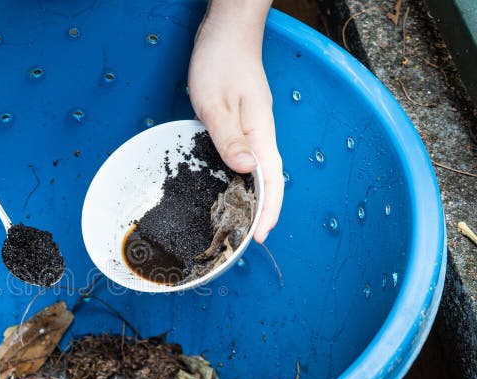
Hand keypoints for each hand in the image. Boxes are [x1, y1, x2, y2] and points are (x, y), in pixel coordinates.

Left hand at [188, 0, 281, 242]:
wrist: (228, 30)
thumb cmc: (220, 61)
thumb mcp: (215, 102)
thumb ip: (228, 138)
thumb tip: (245, 171)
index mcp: (260, 133)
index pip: (271, 181)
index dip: (268, 211)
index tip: (258, 237)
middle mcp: (261, 135)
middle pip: (269, 181)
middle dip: (261, 212)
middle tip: (243, 239)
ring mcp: (254, 129)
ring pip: (259, 171)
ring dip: (252, 198)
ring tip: (238, 222)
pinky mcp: (244, 124)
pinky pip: (247, 158)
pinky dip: (242, 179)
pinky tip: (229, 186)